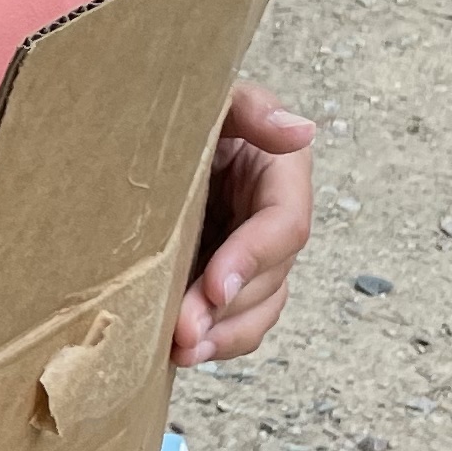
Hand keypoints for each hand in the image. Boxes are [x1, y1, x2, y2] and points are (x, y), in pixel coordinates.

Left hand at [175, 79, 315, 364]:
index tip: (215, 286)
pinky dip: (215, 339)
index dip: (253, 259)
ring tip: (184, 353)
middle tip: (184, 331)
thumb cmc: (186, 106)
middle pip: (271, 277)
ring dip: (225, 336)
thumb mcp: (217, 95)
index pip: (284, 225)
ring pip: (259, 307)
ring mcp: (253, 251)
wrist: (152, 126)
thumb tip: (299, 131)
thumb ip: (252, 109)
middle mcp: (275, 219)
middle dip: (229, 309)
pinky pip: (234, 317)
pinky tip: (182, 354)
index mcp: (282, 174)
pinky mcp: (225, 273)